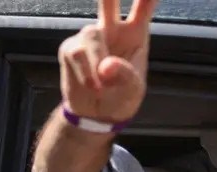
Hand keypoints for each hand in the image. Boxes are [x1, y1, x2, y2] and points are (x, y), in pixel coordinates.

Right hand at [58, 0, 157, 121]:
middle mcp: (113, 29)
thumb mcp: (134, 90)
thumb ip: (126, 76)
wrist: (98, 115)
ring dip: (96, 61)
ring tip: (101, 86)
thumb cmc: (122, 97)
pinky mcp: (72, 48)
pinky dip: (84, 72)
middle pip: (108, 0)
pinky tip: (92, 85)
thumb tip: (107, 66)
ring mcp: (91, 37)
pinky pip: (76, 53)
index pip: (144, 5)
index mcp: (136, 34)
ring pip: (91, 34)